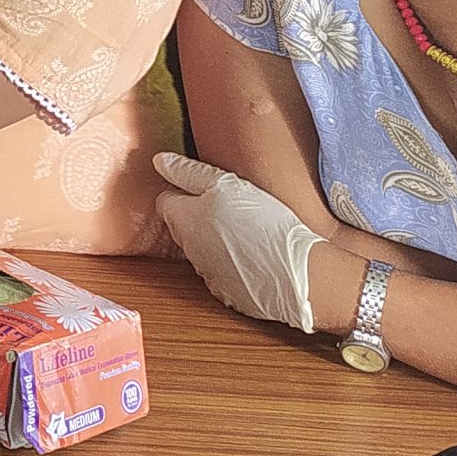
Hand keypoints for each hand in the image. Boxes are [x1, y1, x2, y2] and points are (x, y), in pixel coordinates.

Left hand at [152, 152, 322, 333]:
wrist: (297, 276)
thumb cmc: (263, 224)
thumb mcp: (227, 185)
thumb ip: (189, 172)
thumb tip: (160, 161)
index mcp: (182, 220)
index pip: (166, 201)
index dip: (184, 191)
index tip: (207, 189)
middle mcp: (188, 250)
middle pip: (182, 226)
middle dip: (199, 216)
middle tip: (231, 207)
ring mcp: (207, 274)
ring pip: (203, 250)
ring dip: (216, 240)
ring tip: (249, 231)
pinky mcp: (228, 294)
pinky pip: (224, 273)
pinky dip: (234, 264)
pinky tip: (257, 257)